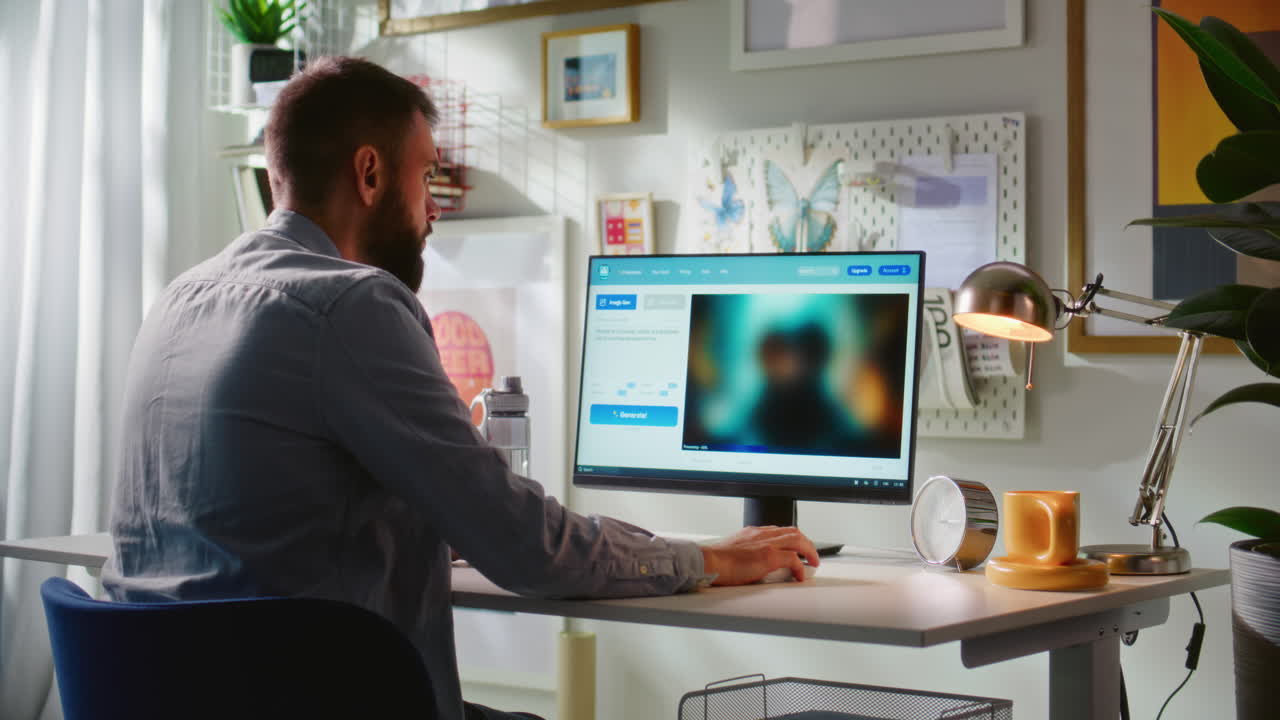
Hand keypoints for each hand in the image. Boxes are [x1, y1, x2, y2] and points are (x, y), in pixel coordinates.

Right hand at [700, 526, 819, 584]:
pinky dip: (800, 567)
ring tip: (813, 563)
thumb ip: (746, 552)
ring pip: (798, 540)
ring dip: (809, 551)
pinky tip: (800, 576)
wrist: (708, 562)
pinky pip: (793, 559)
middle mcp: (762, 534)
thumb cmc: (715, 560)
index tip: (796, 548)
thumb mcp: (733, 550)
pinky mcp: (769, 557)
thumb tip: (752, 564)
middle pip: (794, 532)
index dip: (792, 539)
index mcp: (753, 532)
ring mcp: (767, 544)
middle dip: (806, 543)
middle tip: (811, 555)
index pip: (779, 530)